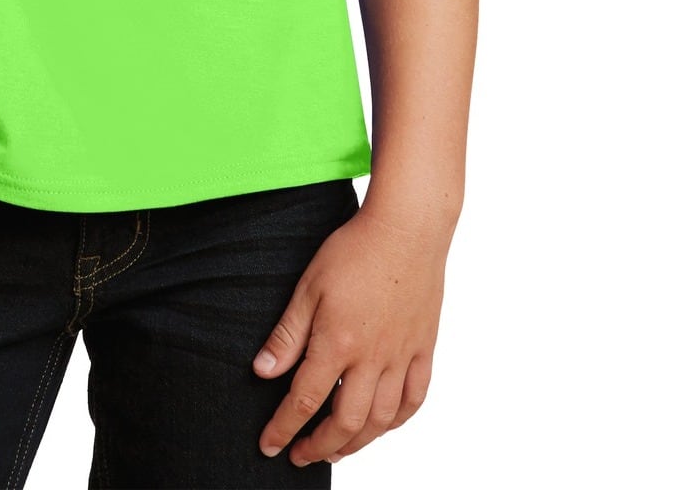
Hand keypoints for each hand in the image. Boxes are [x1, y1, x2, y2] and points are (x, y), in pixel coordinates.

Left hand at [253, 194, 448, 466]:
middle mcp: (373, 359)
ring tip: (336, 449)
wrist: (407, 228)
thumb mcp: (309, 286)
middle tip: (300, 456)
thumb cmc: (355, 249)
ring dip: (356, 442)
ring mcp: (402, 357)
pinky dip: (396, 421)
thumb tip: (262, 371)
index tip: (269, 446)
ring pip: (381, 420)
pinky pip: (414, 399)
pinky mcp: (423, 348)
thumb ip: (287, 334)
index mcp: (338, 343)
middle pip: (346, 423)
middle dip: (319, 447)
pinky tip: (382, 424)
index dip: (284, 429)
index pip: (305, 401)